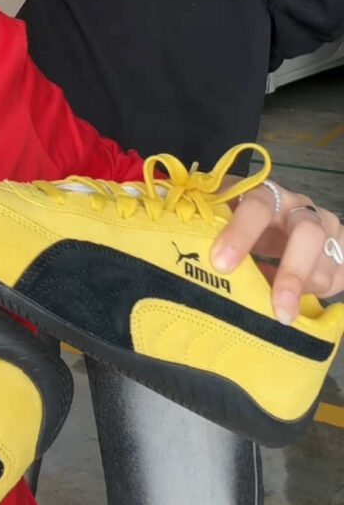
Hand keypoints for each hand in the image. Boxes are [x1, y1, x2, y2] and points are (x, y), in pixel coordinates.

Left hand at [211, 181, 343, 324]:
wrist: (278, 220)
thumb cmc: (242, 222)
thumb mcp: (224, 217)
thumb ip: (206, 225)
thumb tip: (177, 243)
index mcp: (266, 194)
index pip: (256, 207)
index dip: (240, 234)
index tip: (221, 265)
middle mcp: (300, 206)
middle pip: (307, 234)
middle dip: (292, 274)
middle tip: (278, 309)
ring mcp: (326, 226)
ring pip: (325, 264)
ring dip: (303, 290)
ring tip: (280, 306)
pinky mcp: (342, 247)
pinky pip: (340, 276)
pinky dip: (322, 292)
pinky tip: (302, 299)